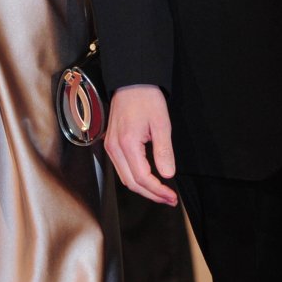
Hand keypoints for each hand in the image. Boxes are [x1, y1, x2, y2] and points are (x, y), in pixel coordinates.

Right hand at [105, 84, 178, 205]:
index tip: (171, 196)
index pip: (142, 178)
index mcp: (127, 144)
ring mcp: (110, 147)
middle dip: (151, 194)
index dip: (157, 191)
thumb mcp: (162, 124)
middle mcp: (114, 148)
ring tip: (161, 193)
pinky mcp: (111, 144)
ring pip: (125, 179)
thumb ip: (164, 151)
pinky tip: (148, 181)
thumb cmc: (146, 98)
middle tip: (169, 200)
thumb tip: (167, 175)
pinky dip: (135, 179)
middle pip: (131, 183)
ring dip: (143, 189)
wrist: (132, 82)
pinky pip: (121, 169)